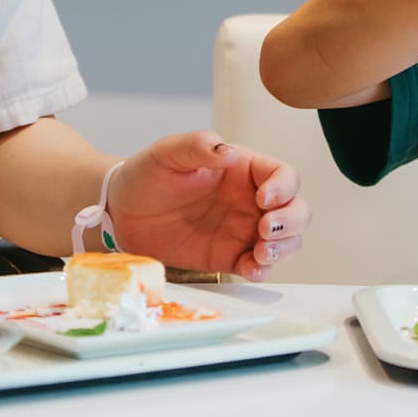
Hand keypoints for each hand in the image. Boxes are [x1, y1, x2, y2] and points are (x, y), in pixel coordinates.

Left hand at [103, 131, 309, 280]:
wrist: (121, 212)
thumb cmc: (147, 174)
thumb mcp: (167, 152)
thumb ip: (198, 145)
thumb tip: (228, 151)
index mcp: (243, 169)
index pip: (283, 175)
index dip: (284, 187)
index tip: (263, 199)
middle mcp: (250, 200)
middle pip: (296, 209)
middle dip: (292, 221)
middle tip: (267, 229)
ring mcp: (243, 230)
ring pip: (286, 240)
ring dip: (284, 248)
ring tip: (260, 253)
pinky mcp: (229, 257)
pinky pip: (258, 266)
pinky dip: (262, 271)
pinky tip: (250, 269)